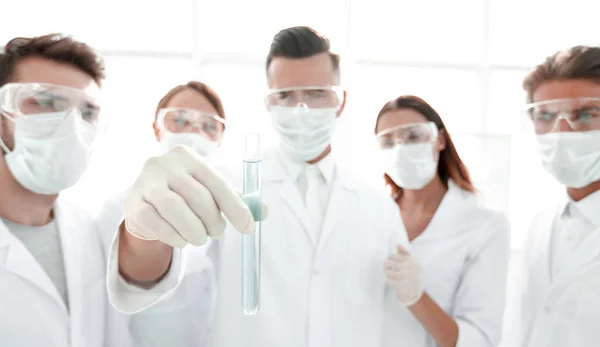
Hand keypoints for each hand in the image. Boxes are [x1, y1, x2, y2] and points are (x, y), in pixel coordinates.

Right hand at [124, 145, 266, 247]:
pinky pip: (158, 225)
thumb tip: (264, 212)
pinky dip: (175, 237)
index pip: (216, 182)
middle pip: (198, 197)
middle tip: (218, 234)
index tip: (248, 227)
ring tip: (200, 239)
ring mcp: (146, 183)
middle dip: (214, 222)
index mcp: (187, 156)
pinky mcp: (134, 205)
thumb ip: (236, 200)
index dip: (235, 207)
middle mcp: (164, 164)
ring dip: (194, 231)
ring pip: (176, 210)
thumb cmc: (183, 195)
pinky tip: (182, 239)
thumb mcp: (208, 192)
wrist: (144, 203)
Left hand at [384, 245, 423, 306]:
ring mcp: (409, 279)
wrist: (414, 292)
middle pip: (393, 264)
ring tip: (387, 273)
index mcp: (414, 262)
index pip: (398, 256)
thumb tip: (398, 245)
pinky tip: (390, 280)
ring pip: (391, 273)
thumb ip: (404, 253)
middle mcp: (413, 270)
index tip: (390, 260)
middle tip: (385, 266)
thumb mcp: (410, 263)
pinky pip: (391, 281)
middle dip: (387, 265)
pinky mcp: (404, 288)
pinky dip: (388, 280)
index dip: (391, 257)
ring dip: (387, 272)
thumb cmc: (410, 274)